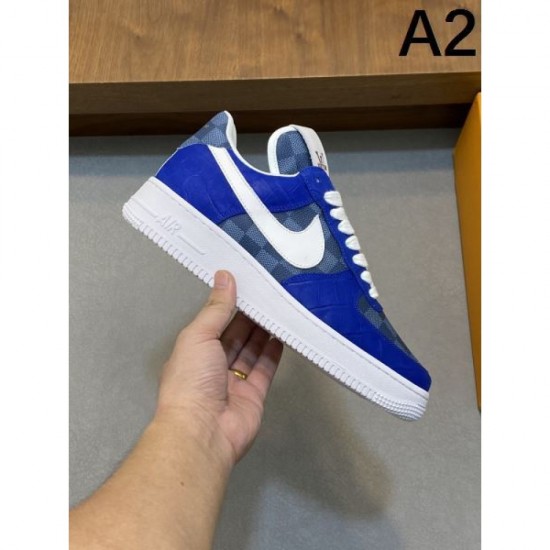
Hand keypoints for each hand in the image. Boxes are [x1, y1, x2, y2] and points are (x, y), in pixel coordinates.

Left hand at [155, 270, 282, 465]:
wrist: (203, 432)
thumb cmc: (192, 379)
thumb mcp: (199, 336)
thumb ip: (216, 308)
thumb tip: (225, 276)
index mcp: (194, 351)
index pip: (215, 323)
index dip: (229, 304)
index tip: (247, 284)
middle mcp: (212, 366)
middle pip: (235, 336)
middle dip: (249, 316)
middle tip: (269, 294)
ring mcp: (234, 382)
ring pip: (251, 351)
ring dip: (263, 331)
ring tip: (279, 308)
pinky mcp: (254, 395)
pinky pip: (265, 368)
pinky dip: (273, 352)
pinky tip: (283, 334)